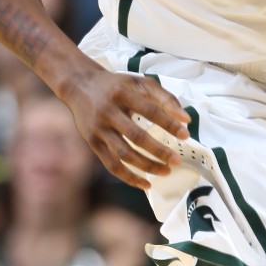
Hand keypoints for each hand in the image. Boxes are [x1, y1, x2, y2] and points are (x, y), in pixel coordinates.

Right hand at [65, 66, 189, 188]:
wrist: (79, 85)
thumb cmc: (116, 85)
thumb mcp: (139, 82)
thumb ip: (164, 97)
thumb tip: (186, 119)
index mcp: (122, 94)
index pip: (150, 110)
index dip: (169, 123)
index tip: (185, 134)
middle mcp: (108, 112)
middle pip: (136, 136)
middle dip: (159, 151)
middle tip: (177, 160)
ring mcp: (98, 129)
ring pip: (124, 154)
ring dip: (147, 166)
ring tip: (166, 171)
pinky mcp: (92, 143)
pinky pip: (112, 165)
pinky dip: (129, 177)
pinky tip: (146, 183)